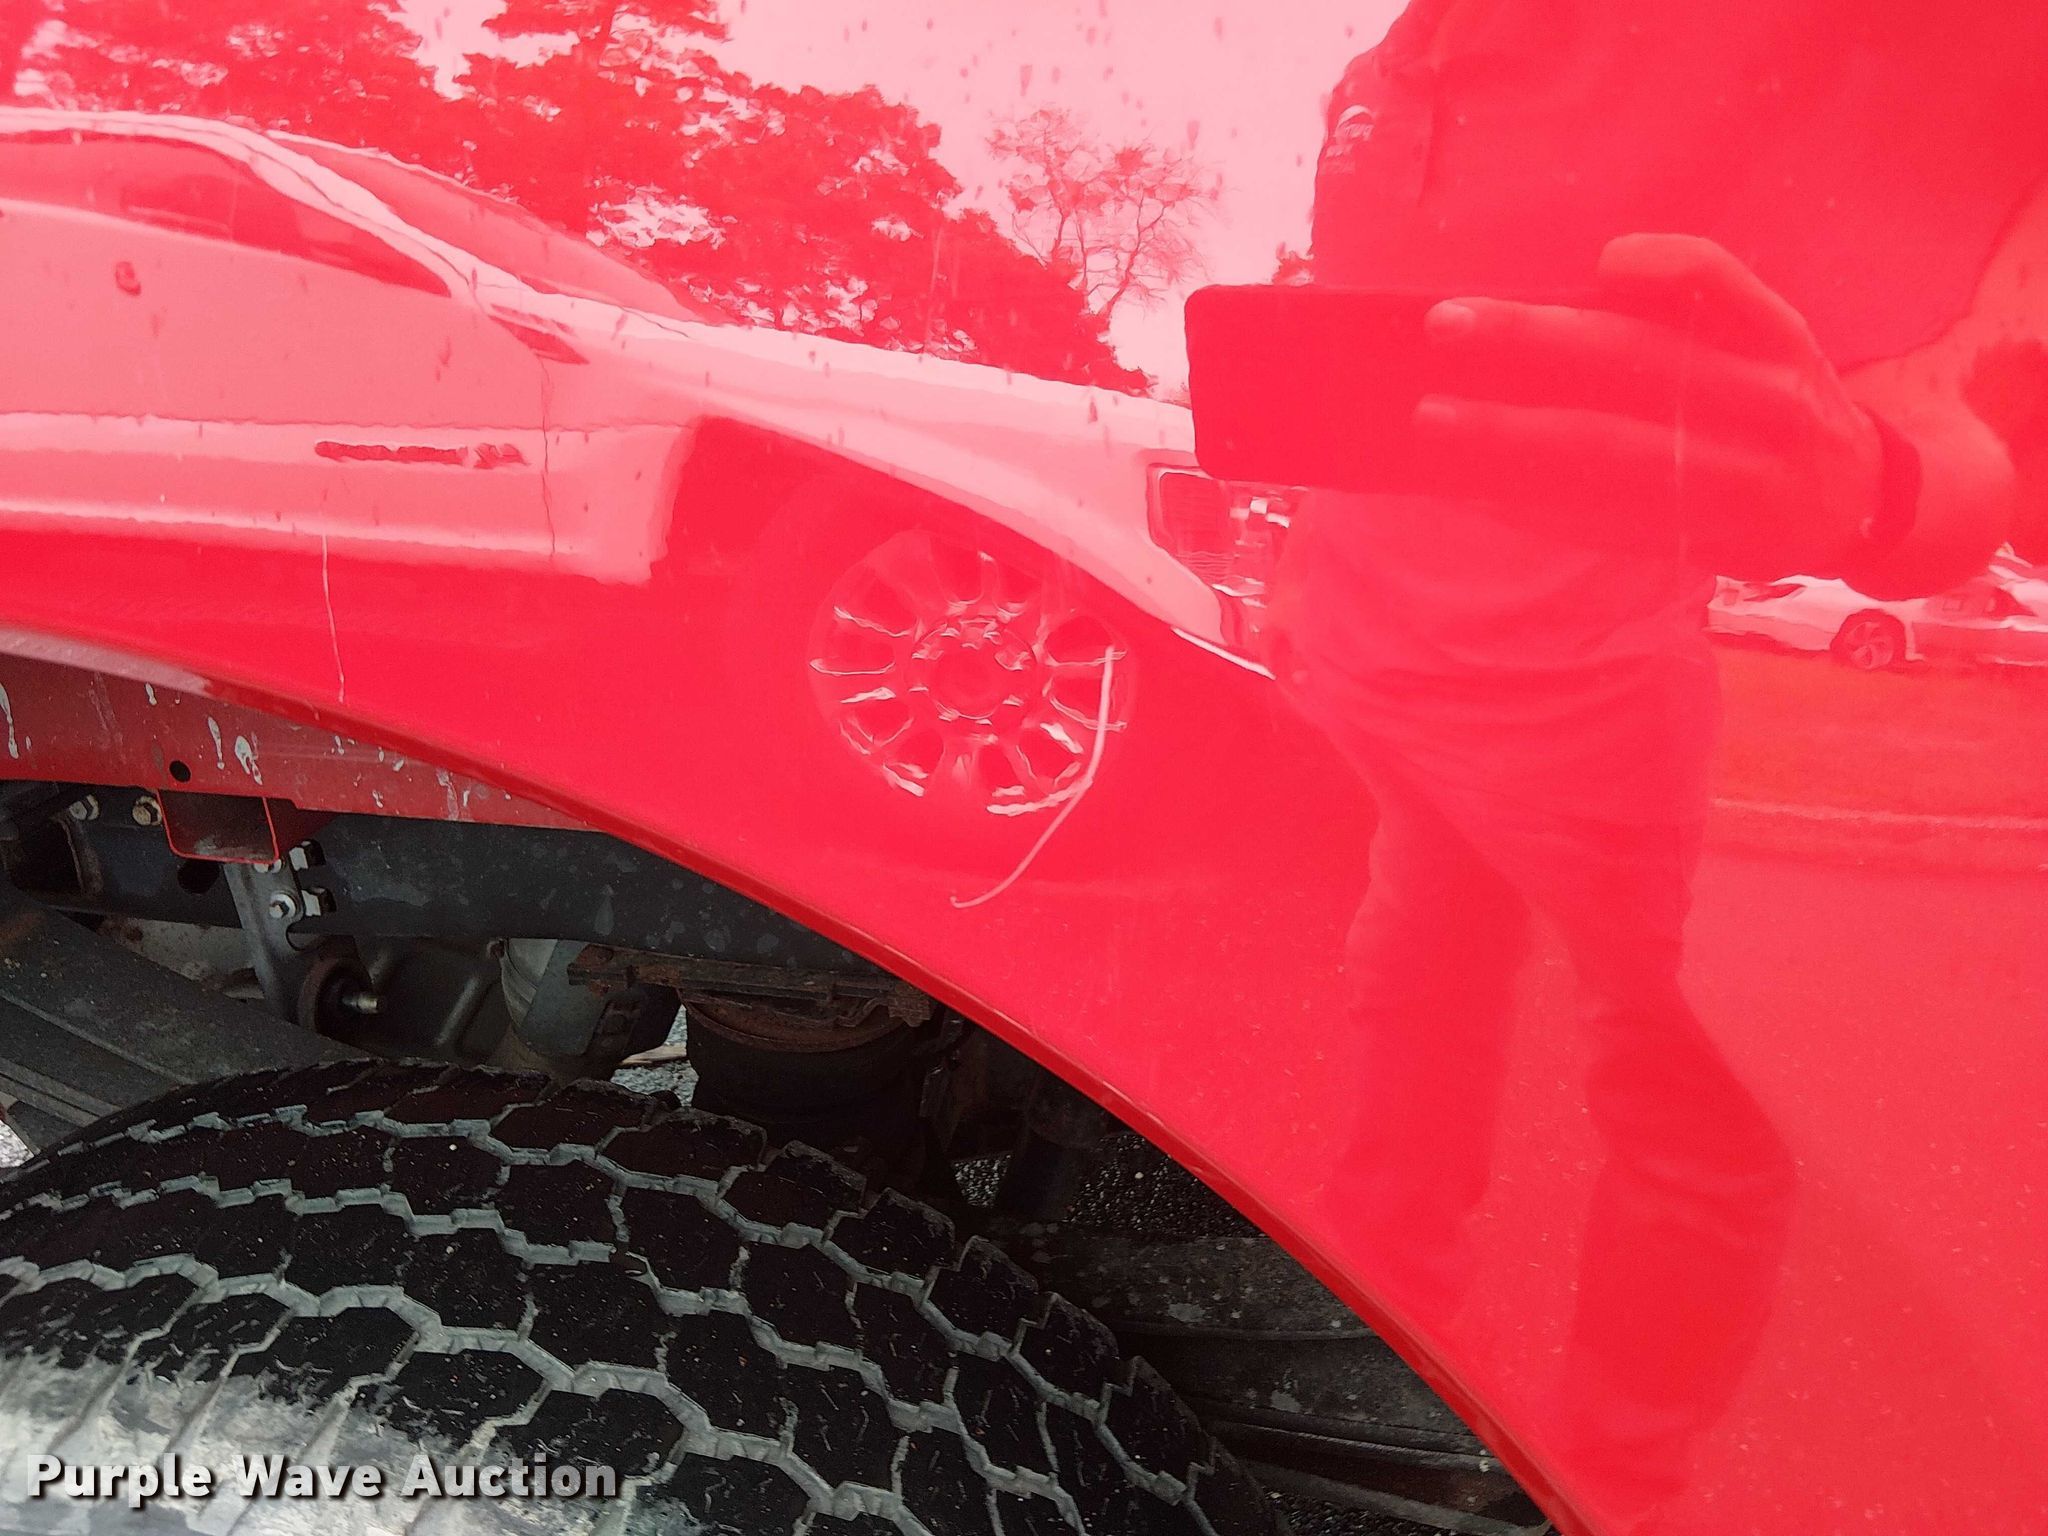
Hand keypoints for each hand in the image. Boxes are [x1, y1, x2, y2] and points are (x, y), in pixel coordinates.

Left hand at [1413, 233, 1883, 577]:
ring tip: (1434, 419)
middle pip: (1639, 364)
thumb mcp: (1769, 348)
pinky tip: (1473, 489)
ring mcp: (1731, 480)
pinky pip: (1601, 519)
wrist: (1855, 506)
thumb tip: (1557, 305)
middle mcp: (1764, 406)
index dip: (1666, 265)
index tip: (1603, 262)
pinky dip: (1531, 504)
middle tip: (1447, 324)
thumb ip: (1692, 323)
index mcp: (1778, 341)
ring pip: (1609, 453)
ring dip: (1511, 435)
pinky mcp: (1697, 539)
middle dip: (1534, 340)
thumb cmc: (1783, 406)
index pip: (1723, 285)